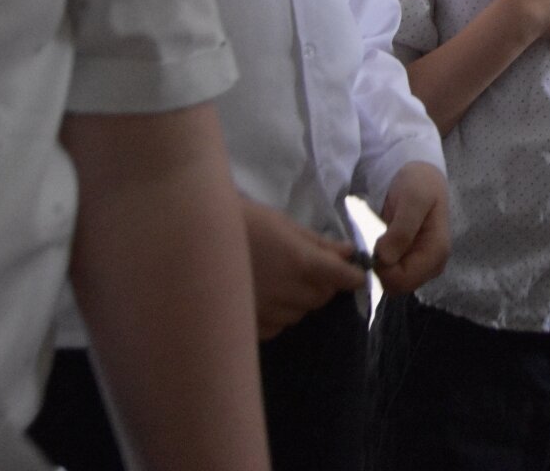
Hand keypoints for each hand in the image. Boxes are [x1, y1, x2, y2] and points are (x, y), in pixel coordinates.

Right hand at [241, 197, 364, 339]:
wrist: (195, 238)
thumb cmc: (243, 222)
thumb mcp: (284, 225)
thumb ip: (319, 244)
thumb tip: (348, 253)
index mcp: (301, 262)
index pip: (342, 278)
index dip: (352, 277)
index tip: (354, 275)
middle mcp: (287, 291)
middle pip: (321, 298)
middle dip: (323, 285)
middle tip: (309, 270)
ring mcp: (267, 312)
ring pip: (300, 314)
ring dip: (300, 300)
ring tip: (281, 281)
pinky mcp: (248, 325)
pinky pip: (276, 326)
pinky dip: (278, 315)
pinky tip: (265, 296)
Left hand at [373, 162, 449, 296]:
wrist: (420, 175)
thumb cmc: (419, 184)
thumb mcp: (413, 199)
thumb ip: (402, 230)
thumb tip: (386, 259)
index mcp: (436, 252)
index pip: (404, 280)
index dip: (384, 269)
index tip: (374, 247)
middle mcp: (432, 265)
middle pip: (399, 285)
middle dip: (380, 269)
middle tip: (372, 243)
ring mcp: (421, 265)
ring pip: (393, 282)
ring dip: (379, 267)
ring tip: (375, 241)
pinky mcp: (411, 262)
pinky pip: (392, 274)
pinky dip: (381, 263)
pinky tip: (379, 245)